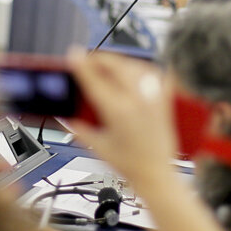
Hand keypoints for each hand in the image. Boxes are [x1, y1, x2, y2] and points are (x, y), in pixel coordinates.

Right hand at [68, 50, 176, 186]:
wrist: (157, 176)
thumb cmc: (130, 165)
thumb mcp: (98, 146)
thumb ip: (79, 128)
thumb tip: (66, 116)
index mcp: (118, 113)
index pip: (95, 80)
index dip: (82, 65)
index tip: (74, 55)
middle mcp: (137, 102)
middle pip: (117, 66)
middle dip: (100, 59)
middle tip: (89, 60)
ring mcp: (153, 99)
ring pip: (136, 66)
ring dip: (120, 62)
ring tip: (108, 65)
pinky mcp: (164, 101)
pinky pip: (155, 74)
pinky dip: (142, 69)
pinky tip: (134, 71)